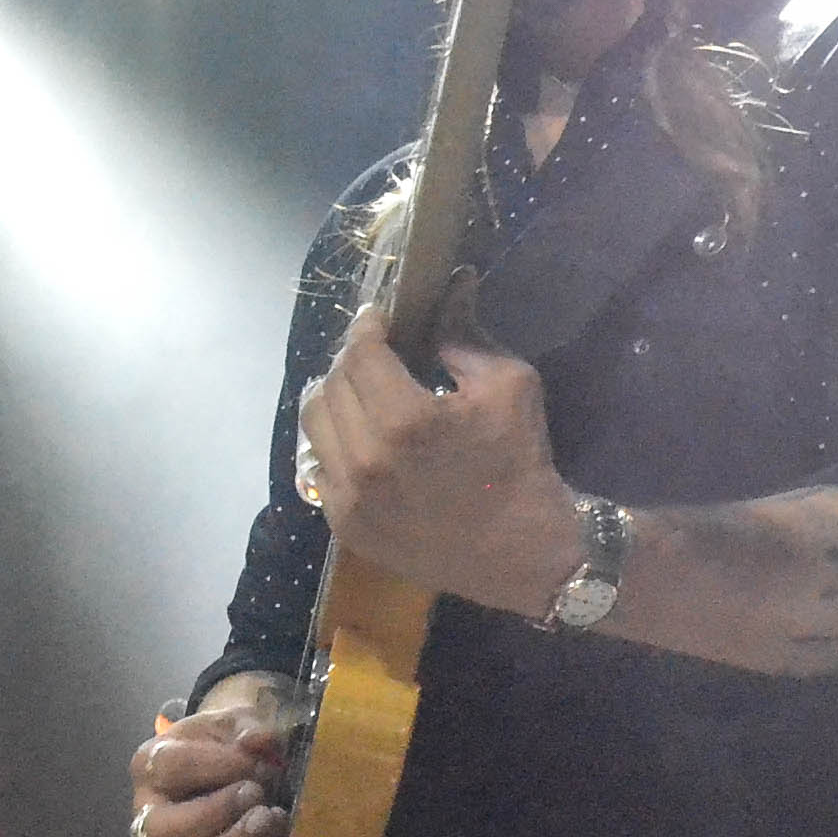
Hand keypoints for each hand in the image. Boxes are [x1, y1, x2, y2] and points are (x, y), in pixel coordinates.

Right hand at [130, 689, 293, 836]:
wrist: (232, 762)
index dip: (218, 765)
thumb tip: (259, 740)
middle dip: (215, 812)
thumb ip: (248, 726)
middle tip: (257, 791)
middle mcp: (147, 811)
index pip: (171, 768)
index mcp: (149, 764)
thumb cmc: (224, 741)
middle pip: (162, 827)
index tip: (259, 761)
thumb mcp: (235, 721)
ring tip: (268, 817)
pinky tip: (275, 830)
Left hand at [298, 313, 583, 613]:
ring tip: (360, 393)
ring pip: (315, 425)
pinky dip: (335, 445)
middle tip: (373, 355)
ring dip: (335, 399)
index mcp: (405, 420)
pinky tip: (360, 439)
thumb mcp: (508, 385)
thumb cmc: (519, 463)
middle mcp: (365, 459)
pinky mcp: (345, 526)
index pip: (360, 354)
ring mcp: (349, 498)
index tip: (377, 319)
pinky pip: (319, 469)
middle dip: (351, 361)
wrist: (522, 552)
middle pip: (331, 386)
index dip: (366, 328)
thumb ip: (465, 333)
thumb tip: (451, 285)